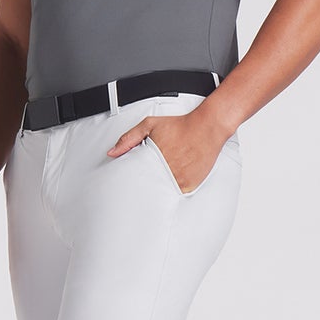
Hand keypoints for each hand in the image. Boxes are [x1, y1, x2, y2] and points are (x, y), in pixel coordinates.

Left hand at [107, 109, 229, 193]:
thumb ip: (129, 138)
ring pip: (161, 193)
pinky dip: (171, 191)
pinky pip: (176, 194)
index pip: (134, 178)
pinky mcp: (189, 185)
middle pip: (147, 188)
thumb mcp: (149, 125)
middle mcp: (165, 170)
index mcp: (152, 159)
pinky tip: (169, 185)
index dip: (129, 184)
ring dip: (157, 191)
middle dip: (142, 188)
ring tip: (155, 187)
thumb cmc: (180, 126)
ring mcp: (178, 180)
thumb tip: (113, 152)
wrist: (207, 127)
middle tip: (136, 192)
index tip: (125, 187)